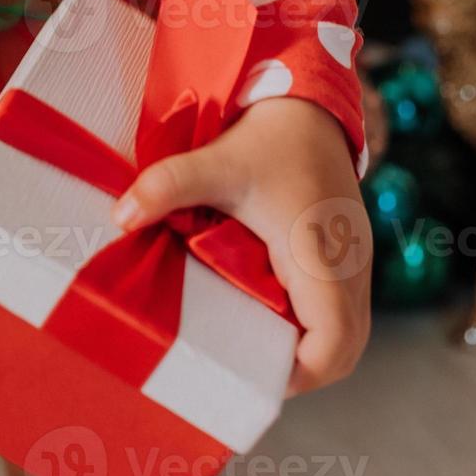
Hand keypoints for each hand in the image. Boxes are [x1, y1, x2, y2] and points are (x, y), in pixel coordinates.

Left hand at [114, 98, 370, 394]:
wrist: (308, 103)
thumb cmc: (268, 136)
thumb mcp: (215, 160)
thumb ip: (168, 186)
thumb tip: (121, 216)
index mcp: (323, 256)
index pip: (336, 342)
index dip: (300, 372)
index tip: (254, 372)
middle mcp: (350, 265)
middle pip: (346, 349)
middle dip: (300, 371)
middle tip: (244, 370)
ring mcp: (354, 261)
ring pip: (345, 330)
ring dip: (306, 348)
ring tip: (250, 348)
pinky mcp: (346, 254)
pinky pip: (339, 308)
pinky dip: (309, 325)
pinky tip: (265, 316)